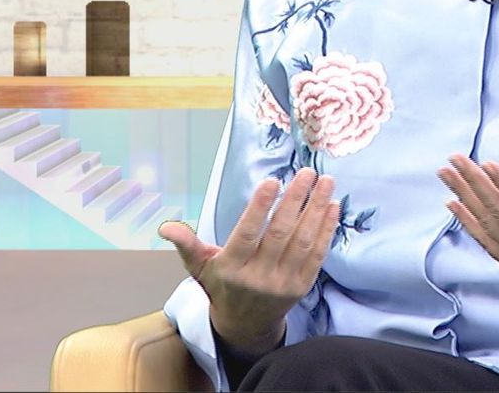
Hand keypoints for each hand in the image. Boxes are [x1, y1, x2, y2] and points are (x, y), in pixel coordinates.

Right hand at [159, 168, 339, 358]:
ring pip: (303, 242)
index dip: (260, 208)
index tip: (272, 181)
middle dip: (295, 201)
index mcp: (231, 269)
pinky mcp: (302, 286)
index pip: (248, 235)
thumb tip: (166, 227)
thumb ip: (187, 244)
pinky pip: (318, 254)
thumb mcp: (200, 267)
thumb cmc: (221, 286)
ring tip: (326, 181)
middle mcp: (258, 277)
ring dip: (316, 209)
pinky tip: (332, 205)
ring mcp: (283, 283)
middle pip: (280, 234)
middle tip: (307, 172)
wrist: (245, 325)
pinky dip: (326, 229)